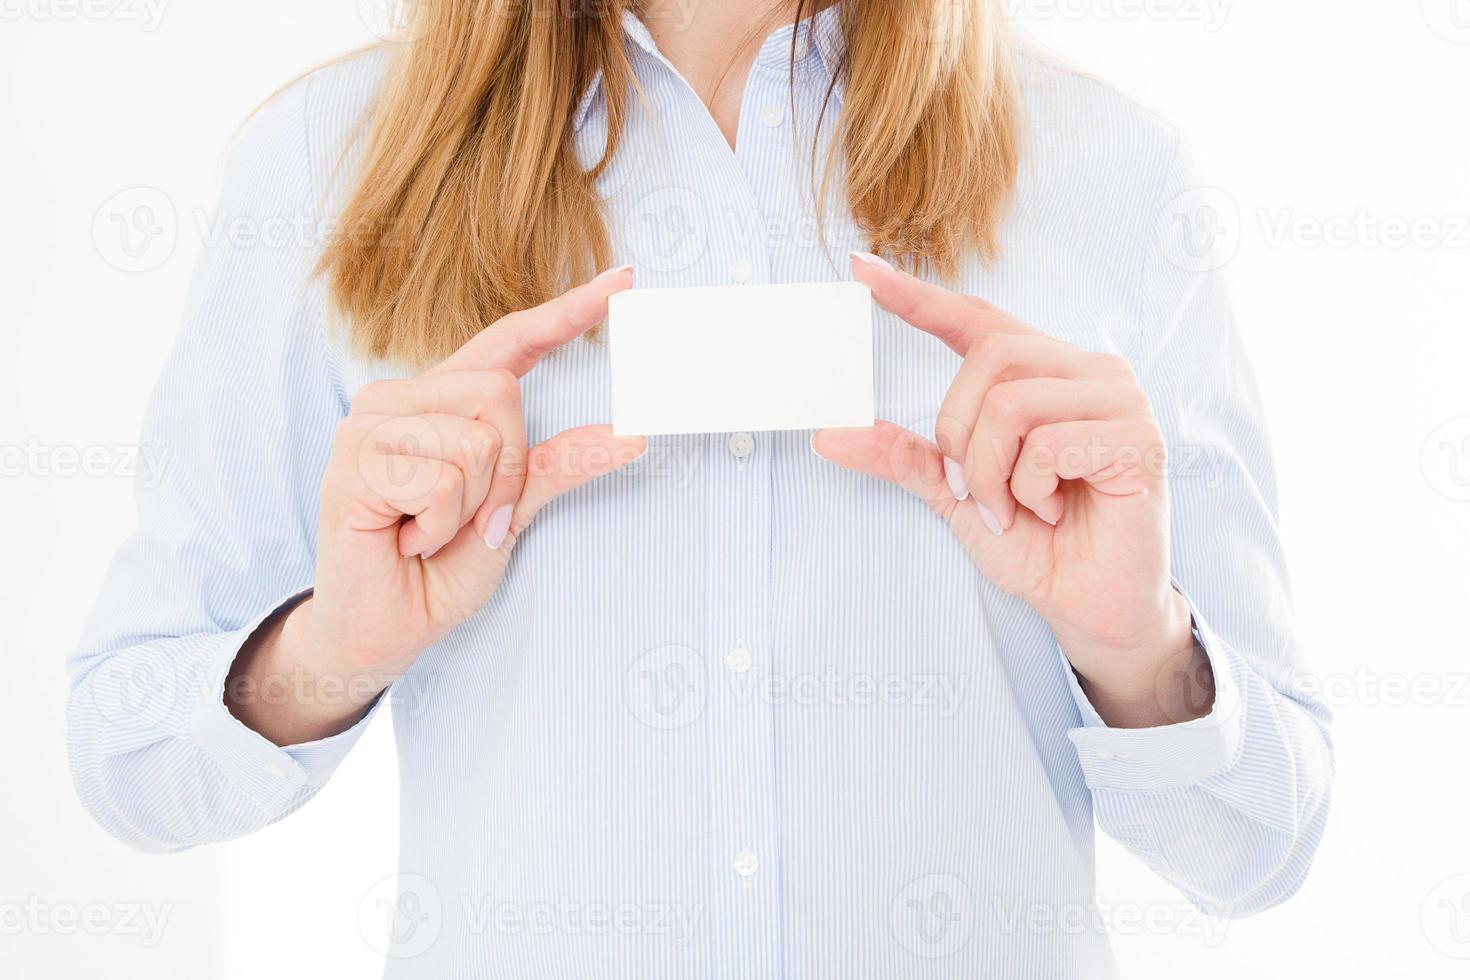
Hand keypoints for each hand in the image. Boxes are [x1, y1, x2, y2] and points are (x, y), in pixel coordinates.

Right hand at [228, 267, 644, 742]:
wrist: (385, 628)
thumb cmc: (440, 567)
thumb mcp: (516, 510)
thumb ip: (560, 465)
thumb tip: (628, 435)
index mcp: (441, 399)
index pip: (509, 339)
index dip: (565, 311)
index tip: (622, 281)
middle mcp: (400, 398)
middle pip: (500, 390)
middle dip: (509, 470)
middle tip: (478, 517)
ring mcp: (369, 427)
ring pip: (475, 439)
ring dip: (474, 505)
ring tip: (432, 529)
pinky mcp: (353, 464)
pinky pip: (442, 481)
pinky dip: (442, 525)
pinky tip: (408, 539)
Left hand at [813, 255, 1206, 726]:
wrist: (1090, 608)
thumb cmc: (1037, 545)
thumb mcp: (956, 493)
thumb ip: (903, 456)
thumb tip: (827, 433)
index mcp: (1046, 373)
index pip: (977, 320)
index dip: (918, 296)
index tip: (861, 270)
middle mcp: (1087, 371)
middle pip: (988, 359)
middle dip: (962, 435)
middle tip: (979, 490)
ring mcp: (1119, 400)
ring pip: (1012, 403)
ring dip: (994, 472)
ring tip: (1019, 508)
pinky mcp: (1139, 438)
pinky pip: (1048, 443)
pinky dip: (1029, 489)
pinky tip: (1053, 510)